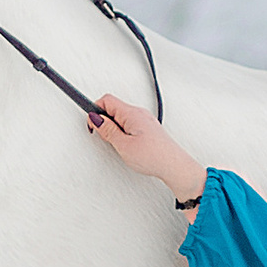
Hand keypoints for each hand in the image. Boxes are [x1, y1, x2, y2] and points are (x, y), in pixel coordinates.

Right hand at [87, 93, 208, 203]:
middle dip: (104, 121)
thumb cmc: (154, 156)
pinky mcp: (148, 128)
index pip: (106, 100)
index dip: (94, 110)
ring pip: (121, 117)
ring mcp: (145, 120)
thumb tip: (96, 118)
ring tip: (119, 144)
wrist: (175, 166)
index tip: (91, 124)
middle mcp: (139, 113)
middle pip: (113, 108)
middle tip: (107, 138)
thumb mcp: (123, 145)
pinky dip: (123, 132)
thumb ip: (107, 130)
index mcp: (132, 113)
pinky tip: (126, 145)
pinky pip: (130, 124)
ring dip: (114, 128)